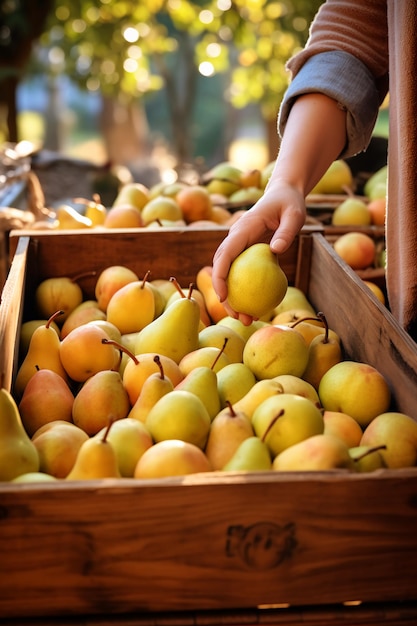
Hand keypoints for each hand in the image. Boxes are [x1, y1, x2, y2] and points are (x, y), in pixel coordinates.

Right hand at [211, 180, 305, 323]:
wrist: (284, 195)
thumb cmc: (289, 203)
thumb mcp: (294, 215)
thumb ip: (286, 231)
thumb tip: (275, 251)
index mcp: (241, 230)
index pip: (224, 255)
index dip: (219, 276)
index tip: (224, 296)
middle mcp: (235, 239)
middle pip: (221, 269)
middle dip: (224, 295)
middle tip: (238, 316)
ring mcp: (239, 247)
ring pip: (228, 274)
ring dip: (233, 298)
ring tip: (247, 319)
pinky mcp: (246, 253)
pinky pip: (241, 274)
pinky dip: (246, 291)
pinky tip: (258, 308)